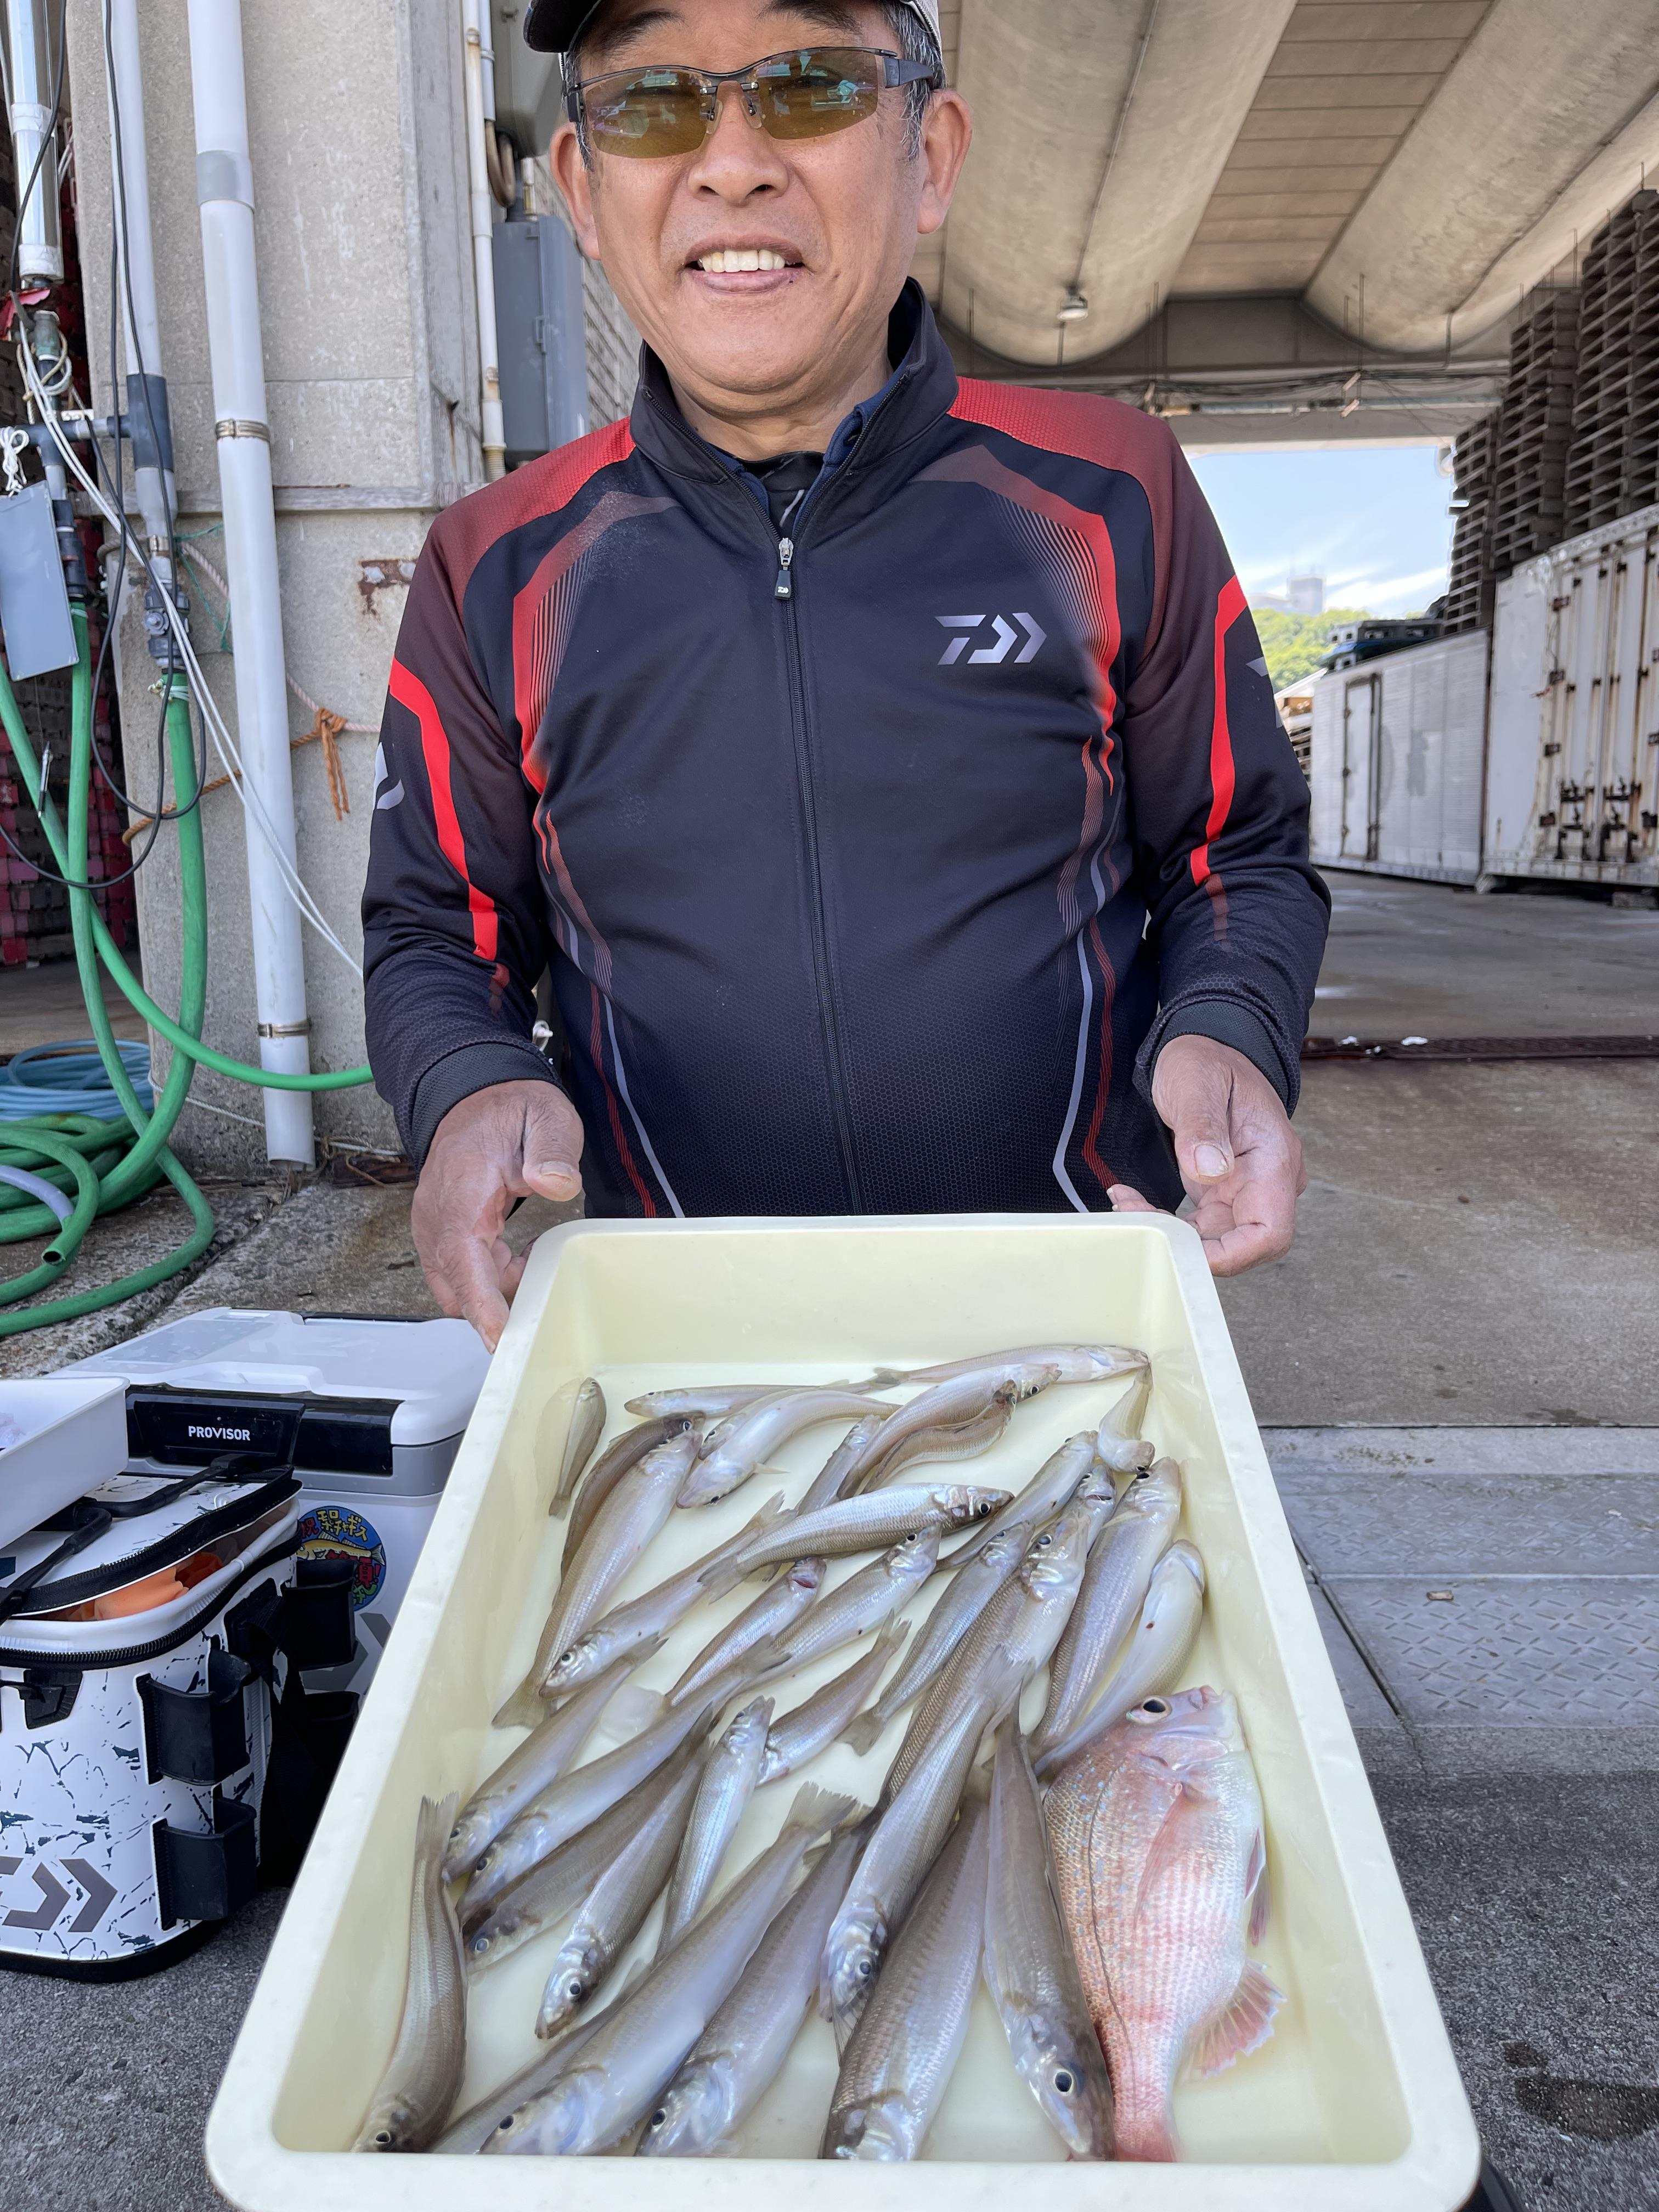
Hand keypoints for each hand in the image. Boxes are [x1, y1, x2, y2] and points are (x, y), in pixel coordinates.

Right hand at [411, 1079, 584, 1349]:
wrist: (474, 1095)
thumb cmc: (510, 1110)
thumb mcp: (546, 1116)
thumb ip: (552, 1150)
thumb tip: (555, 1183)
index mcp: (462, 1190)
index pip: (462, 1256)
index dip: (480, 1302)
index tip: (500, 1337)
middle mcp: (438, 1215)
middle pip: (456, 1286)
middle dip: (490, 1313)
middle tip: (536, 1324)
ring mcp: (434, 1227)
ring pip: (457, 1286)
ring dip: (492, 1294)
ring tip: (535, 1271)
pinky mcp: (440, 1234)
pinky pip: (460, 1274)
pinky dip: (488, 1280)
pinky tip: (518, 1260)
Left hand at [1108, 1035, 1305, 1276]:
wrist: (1208, 1048)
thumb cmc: (1207, 1060)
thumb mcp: (1198, 1081)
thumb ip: (1203, 1127)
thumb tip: (1209, 1171)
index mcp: (1273, 1159)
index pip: (1269, 1233)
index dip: (1230, 1257)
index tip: (1180, 1248)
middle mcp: (1267, 1181)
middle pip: (1240, 1246)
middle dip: (1187, 1244)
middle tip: (1136, 1212)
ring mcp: (1246, 1190)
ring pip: (1213, 1240)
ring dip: (1169, 1232)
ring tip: (1128, 1201)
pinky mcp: (1223, 1192)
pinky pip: (1199, 1226)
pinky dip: (1167, 1222)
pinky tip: (1135, 1200)